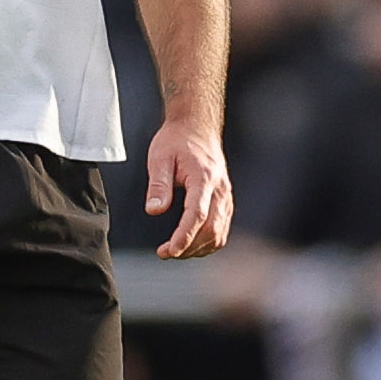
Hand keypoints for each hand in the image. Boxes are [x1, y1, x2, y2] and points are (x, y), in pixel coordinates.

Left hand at [146, 117, 232, 259]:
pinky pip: (221, 229)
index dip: (184, 236)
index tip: (170, 251)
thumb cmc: (176, 141)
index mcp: (204, 178)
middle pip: (210, 229)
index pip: (197, 214)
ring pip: (219, 233)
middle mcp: (220, 190)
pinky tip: (190, 244)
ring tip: (175, 250)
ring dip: (198, 248)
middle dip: (188, 247)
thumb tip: (154, 210)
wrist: (197, 127)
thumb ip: (158, 185)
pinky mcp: (225, 201)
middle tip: (164, 252)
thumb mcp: (159, 158)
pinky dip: (207, 242)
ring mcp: (225, 196)